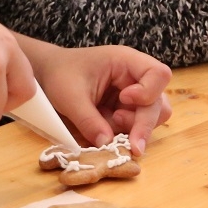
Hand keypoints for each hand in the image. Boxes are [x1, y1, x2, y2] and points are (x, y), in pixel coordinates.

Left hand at [31, 43, 171, 154]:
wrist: (49, 76)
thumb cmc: (60, 76)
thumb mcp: (70, 97)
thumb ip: (88, 120)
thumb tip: (107, 143)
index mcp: (126, 62)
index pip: (158, 74)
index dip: (148, 92)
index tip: (124, 99)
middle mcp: (135, 78)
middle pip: (159, 102)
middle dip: (144, 124)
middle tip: (131, 145)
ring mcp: (134, 95)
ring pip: (153, 116)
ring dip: (136, 129)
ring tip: (112, 125)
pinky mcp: (127, 109)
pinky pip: (137, 125)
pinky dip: (126, 133)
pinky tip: (107, 131)